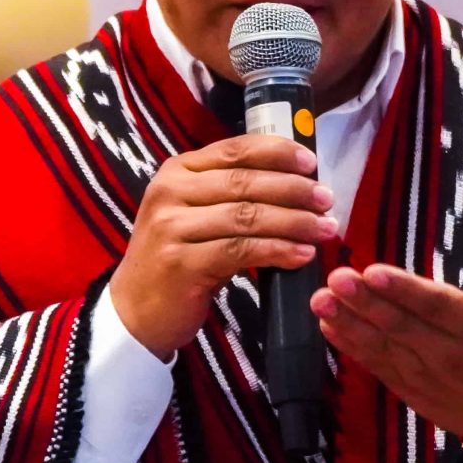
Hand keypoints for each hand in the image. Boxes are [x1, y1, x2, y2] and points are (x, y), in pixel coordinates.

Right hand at [109, 135, 334, 358]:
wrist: (135, 312)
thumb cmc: (177, 260)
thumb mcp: (196, 216)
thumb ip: (231, 195)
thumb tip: (298, 183)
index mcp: (176, 171)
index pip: (234, 150)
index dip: (277, 152)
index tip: (311, 163)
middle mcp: (169, 192)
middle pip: (244, 182)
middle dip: (294, 189)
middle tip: (327, 200)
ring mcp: (171, 227)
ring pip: (246, 216)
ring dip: (293, 221)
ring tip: (325, 229)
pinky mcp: (180, 263)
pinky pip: (240, 251)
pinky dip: (277, 250)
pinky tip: (302, 254)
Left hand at [310, 228, 462, 462]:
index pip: (438, 306)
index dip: (404, 291)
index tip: (374, 272)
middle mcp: (452, 355)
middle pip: (404, 327)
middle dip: (366, 303)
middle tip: (336, 279)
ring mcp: (428, 376)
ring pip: (385, 347)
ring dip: (350, 324)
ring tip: (321, 301)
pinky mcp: (412, 391)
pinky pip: (379, 367)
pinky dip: (353, 348)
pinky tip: (329, 327)